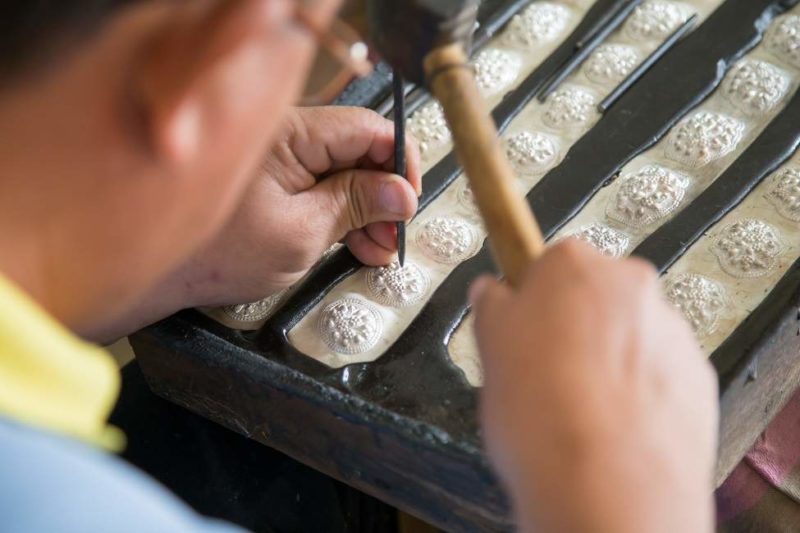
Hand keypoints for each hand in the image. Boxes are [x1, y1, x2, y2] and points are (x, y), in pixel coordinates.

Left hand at [89, 106, 420, 339]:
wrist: (160, 269)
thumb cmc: (214, 251)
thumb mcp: (301, 234)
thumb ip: (355, 206)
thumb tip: (399, 193)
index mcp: (292, 133)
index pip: (368, 128)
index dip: (398, 164)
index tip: (408, 201)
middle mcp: (284, 136)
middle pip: (358, 151)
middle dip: (383, 194)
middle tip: (394, 235)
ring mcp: (276, 158)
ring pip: (341, 171)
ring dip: (365, 208)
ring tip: (376, 248)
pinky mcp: (270, 179)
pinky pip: (318, 185)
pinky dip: (339, 213)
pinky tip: (353, 242)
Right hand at [470, 241, 717, 532]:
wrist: (606, 486)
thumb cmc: (541, 411)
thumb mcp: (489, 347)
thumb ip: (491, 306)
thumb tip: (492, 294)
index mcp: (574, 266)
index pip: (548, 264)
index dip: (532, 302)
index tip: (522, 331)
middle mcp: (630, 286)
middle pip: (594, 296)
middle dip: (573, 327)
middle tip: (545, 375)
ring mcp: (671, 331)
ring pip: (629, 336)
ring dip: (607, 361)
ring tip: (579, 411)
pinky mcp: (698, 376)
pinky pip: (659, 374)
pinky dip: (639, 393)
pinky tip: (612, 427)